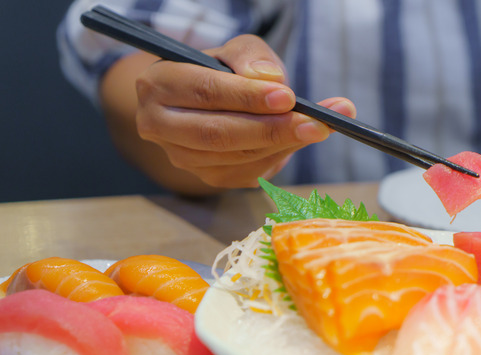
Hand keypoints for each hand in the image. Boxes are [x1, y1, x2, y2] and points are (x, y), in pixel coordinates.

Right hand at [134, 34, 355, 187]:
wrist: (205, 102)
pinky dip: (281, 155)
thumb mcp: (234, 50)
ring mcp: (183, 158)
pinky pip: (249, 171)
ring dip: (283, 144)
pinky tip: (303, 138)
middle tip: (315, 123)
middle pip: (218, 133)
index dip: (247, 96)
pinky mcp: (210, 177)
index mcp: (158, 85)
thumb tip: (270, 80)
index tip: (288, 97)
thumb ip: (251, 57)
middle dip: (271, 129)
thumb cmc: (221, 71)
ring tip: (321, 127)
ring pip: (237, 157)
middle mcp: (161, 126)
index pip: (204, 92)